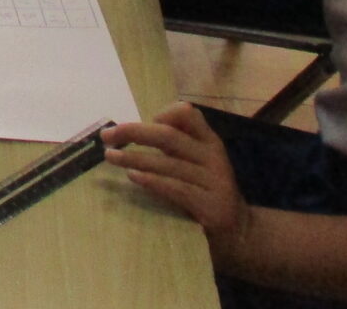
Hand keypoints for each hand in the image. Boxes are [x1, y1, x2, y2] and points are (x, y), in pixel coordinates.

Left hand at [102, 104, 253, 266]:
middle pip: (169, 136)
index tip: (143, 121)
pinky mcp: (210, 206)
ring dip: (134, 158)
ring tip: (110, 157)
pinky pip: (176, 188)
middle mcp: (213, 157)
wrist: (239, 233)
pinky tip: (133, 177)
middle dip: (134, 133)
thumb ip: (176, 146)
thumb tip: (134, 130)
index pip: (188, 115)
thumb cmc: (207, 192)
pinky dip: (152, 181)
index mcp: (209, 142)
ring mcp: (214, 182)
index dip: (163, 113)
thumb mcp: (197, 163)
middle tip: (107, 136)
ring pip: (168, 163)